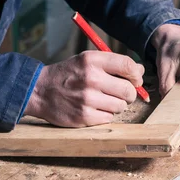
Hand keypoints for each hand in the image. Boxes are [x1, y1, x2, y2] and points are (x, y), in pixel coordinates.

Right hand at [24, 51, 143, 126]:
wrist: (39, 91)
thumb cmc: (68, 75)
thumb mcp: (87, 61)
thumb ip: (113, 64)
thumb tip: (140, 71)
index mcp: (92, 61)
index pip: (128, 66)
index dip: (136, 75)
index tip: (135, 80)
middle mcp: (90, 78)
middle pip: (129, 90)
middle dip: (129, 94)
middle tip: (120, 93)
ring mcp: (87, 99)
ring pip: (121, 106)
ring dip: (116, 105)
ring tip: (103, 100)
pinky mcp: (84, 116)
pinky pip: (109, 118)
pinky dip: (105, 115)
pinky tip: (94, 109)